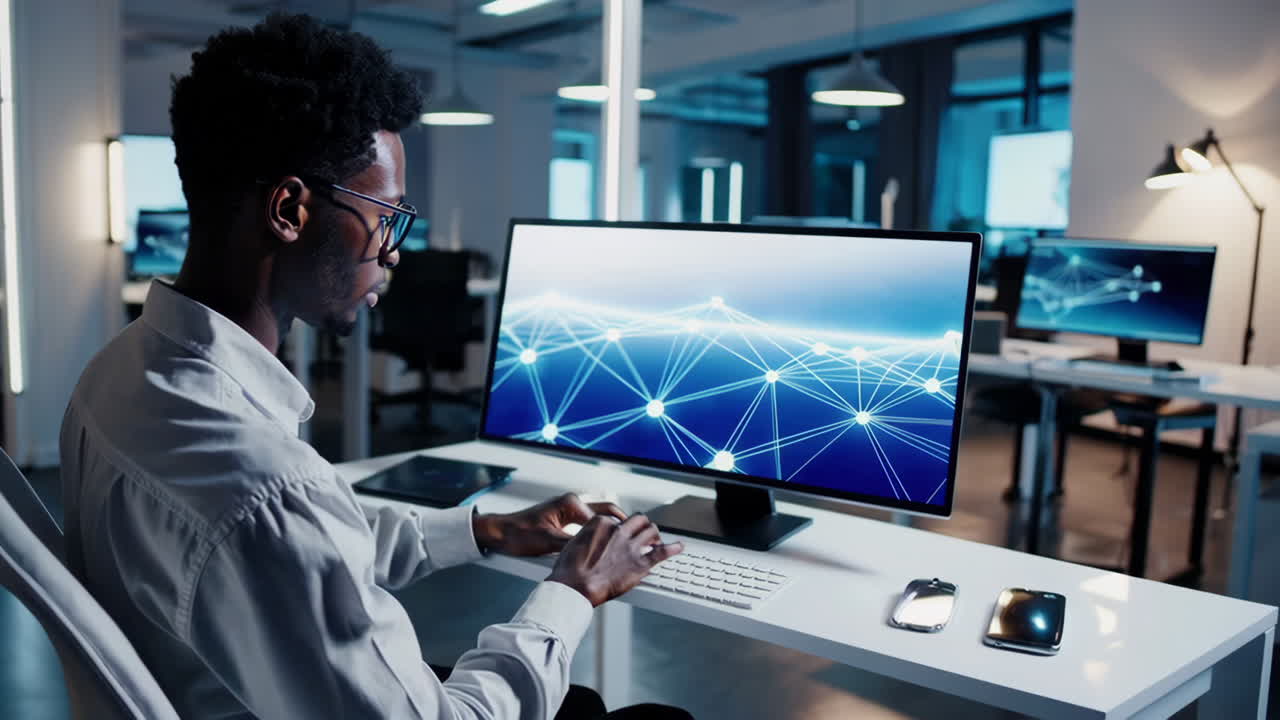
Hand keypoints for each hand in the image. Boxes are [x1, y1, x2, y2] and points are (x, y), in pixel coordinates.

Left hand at [472, 493, 627, 556]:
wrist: (500, 533)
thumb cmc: (518, 534)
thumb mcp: (548, 542)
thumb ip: (573, 546)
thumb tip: (594, 554)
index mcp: (571, 504)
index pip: (602, 518)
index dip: (616, 533)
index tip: (627, 543)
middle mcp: (572, 504)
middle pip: (606, 513)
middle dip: (621, 525)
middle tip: (636, 538)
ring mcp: (569, 511)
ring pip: (598, 519)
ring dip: (610, 529)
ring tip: (624, 543)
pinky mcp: (565, 520)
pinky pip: (588, 525)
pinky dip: (598, 534)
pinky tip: (603, 546)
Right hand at [546, 513, 683, 606]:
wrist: (575, 588)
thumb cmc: (569, 571)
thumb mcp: (573, 544)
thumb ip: (588, 538)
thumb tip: (593, 540)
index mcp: (601, 523)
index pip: (617, 519)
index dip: (620, 527)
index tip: (620, 534)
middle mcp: (618, 531)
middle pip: (638, 520)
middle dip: (642, 525)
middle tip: (643, 531)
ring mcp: (630, 547)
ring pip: (651, 531)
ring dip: (655, 534)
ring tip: (656, 539)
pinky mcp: (640, 563)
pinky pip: (661, 553)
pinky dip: (673, 548)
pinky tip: (679, 547)